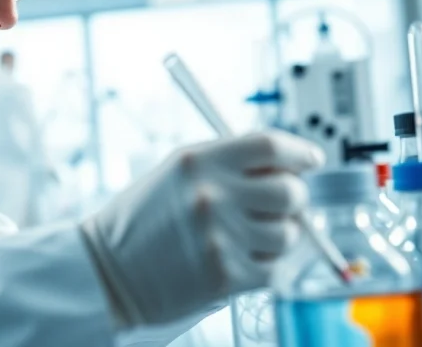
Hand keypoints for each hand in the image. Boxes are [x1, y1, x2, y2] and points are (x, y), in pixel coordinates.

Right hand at [79, 130, 323, 327]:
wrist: (110, 271)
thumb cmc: (144, 219)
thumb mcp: (178, 172)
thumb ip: (230, 163)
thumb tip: (290, 166)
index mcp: (199, 162)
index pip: (270, 145)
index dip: (299, 151)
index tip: (311, 160)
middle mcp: (212, 196)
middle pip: (290, 191)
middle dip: (294, 197)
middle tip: (281, 204)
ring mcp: (221, 238)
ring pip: (289, 234)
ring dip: (280, 235)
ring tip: (248, 236)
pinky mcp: (226, 276)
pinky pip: (273, 268)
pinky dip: (264, 265)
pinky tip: (236, 259)